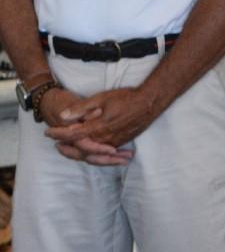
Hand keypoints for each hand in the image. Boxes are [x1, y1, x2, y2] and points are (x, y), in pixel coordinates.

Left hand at [45, 87, 159, 152]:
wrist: (149, 103)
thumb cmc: (126, 98)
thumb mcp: (102, 98)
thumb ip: (81, 108)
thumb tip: (63, 116)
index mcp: (97, 127)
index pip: (72, 134)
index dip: (58, 134)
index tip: (48, 132)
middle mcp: (104, 139)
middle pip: (80, 149)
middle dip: (66, 148)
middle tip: (56, 145)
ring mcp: (113, 142)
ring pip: (92, 154)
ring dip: (78, 153)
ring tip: (68, 150)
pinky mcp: (121, 142)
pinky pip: (103, 153)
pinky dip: (93, 154)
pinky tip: (90, 151)